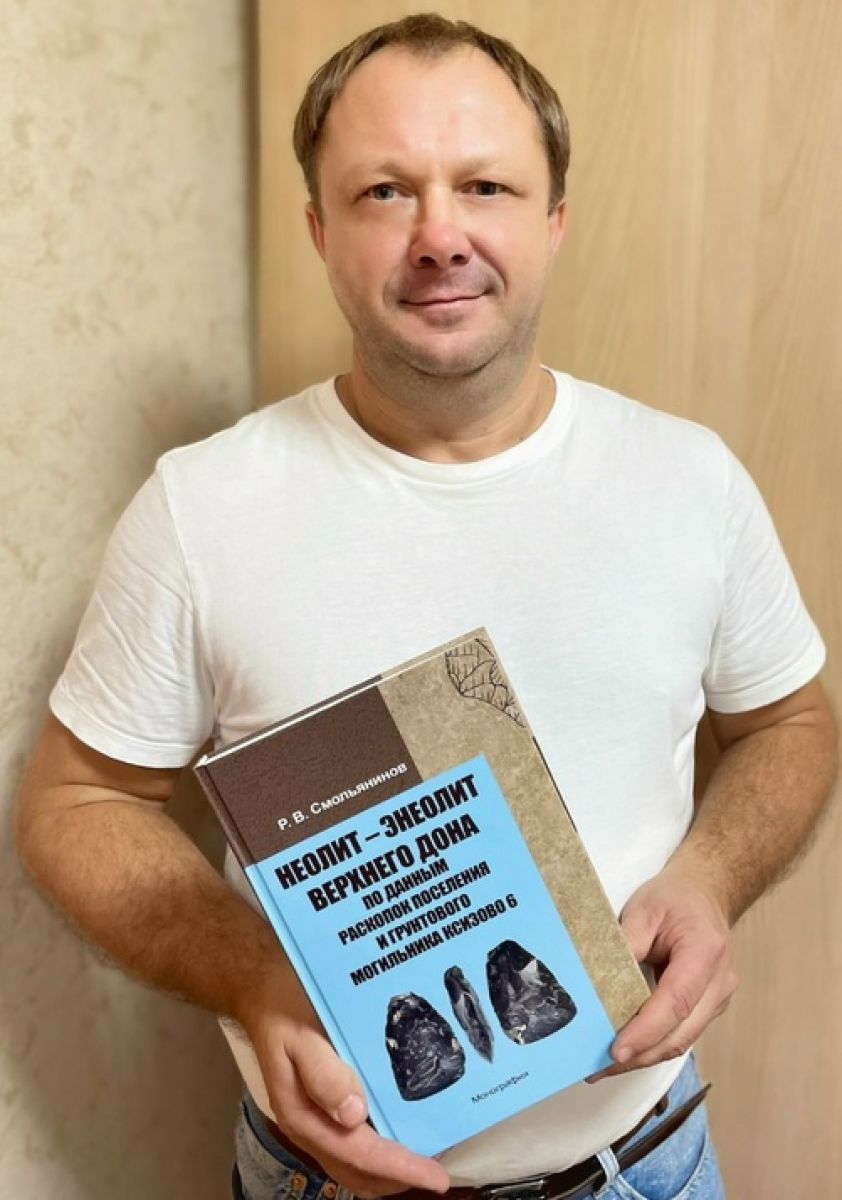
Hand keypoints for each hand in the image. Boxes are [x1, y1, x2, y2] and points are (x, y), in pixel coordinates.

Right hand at [238, 963, 450, 1196]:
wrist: (262, 996)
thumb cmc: (283, 1011)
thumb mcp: (300, 1035)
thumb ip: (324, 1074)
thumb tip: (355, 1115)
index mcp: (303, 1114)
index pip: (358, 1153)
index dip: (399, 1167)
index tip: (437, 1176)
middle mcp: (309, 1127)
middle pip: (359, 1172)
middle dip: (399, 1177)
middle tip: (439, 1172)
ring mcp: (314, 1122)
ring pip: (355, 1167)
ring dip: (389, 1172)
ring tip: (425, 1161)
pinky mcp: (321, 1112)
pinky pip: (352, 1149)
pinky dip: (378, 1155)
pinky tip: (399, 1138)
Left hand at [588, 860, 737, 1081]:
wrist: (705, 892)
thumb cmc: (675, 898)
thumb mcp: (644, 909)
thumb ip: (625, 943)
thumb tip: (599, 981)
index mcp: (705, 952)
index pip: (676, 1002)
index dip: (646, 1031)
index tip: (616, 1051)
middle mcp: (719, 983)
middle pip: (681, 1032)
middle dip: (640, 1056)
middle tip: (599, 1069)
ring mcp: (718, 999)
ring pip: (682, 1040)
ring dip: (645, 1056)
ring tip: (605, 1067)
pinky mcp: (709, 1007)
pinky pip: (682, 1033)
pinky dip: (654, 1045)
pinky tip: (628, 1051)